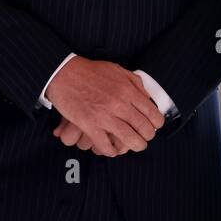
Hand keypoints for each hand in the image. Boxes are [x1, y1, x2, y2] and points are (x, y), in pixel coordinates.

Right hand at [45, 57, 164, 156]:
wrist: (63, 73)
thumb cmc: (90, 71)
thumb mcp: (117, 70)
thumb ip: (134, 83)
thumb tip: (147, 97)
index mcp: (127, 90)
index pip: (152, 113)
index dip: (157, 123)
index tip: (154, 127)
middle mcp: (119, 104)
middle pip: (143, 128)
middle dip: (147, 137)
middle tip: (145, 138)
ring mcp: (104, 116)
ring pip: (129, 139)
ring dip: (135, 146)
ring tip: (134, 146)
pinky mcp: (89, 125)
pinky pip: (106, 145)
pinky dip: (111, 150)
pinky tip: (112, 149)